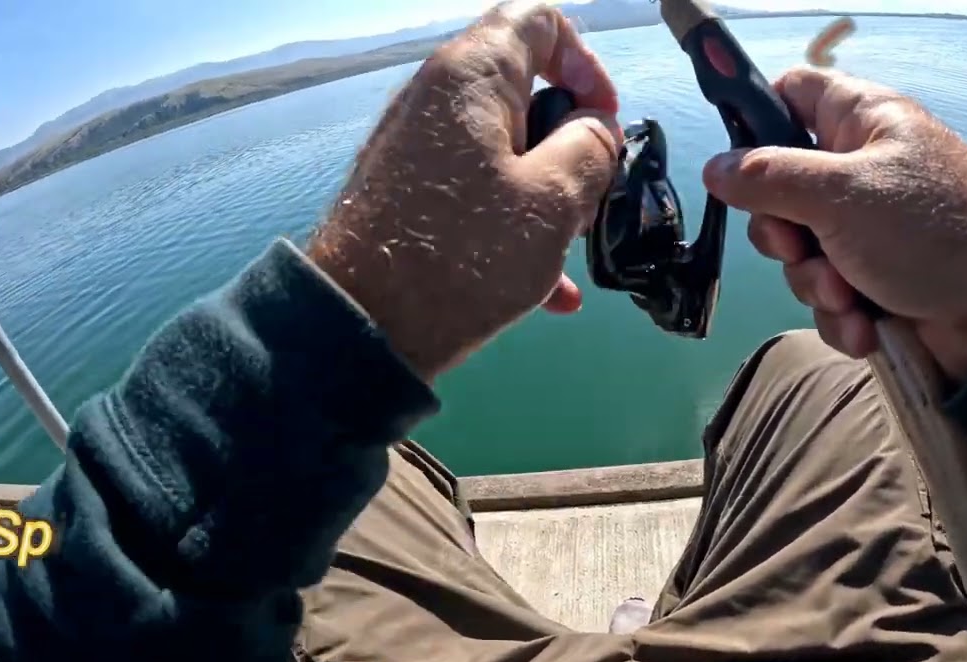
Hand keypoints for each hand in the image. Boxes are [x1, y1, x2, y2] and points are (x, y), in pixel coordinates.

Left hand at [308, 1, 620, 380]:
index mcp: (471, 75)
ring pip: (505, 150)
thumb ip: (591, 148)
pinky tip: (548, 291)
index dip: (586, 63)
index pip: (539, 21)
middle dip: (570, 144)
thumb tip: (595, 130)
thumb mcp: (554, 200)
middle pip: (524, 90)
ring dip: (547, 195)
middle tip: (589, 195)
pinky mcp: (407, 193)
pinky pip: (475, 191)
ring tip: (568, 250)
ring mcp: (416, 146)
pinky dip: (513, 225)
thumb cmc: (463, 257)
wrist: (363, 325)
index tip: (604, 120)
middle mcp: (436, 97)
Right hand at [702, 67, 966, 380]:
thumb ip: (768, 176)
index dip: (756, 117)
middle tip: (799, 246)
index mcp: (862, 123)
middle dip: (784, 233)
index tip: (737, 160)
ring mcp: (868, 228)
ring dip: (814, 282)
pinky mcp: (874, 281)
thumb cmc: (932, 232)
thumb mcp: (840, 195)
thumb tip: (714, 167)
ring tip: (849, 297)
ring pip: (801, 251)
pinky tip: (864, 326)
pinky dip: (840, 313)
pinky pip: (827, 293)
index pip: (793, 92)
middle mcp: (862, 170)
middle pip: (780, 187)